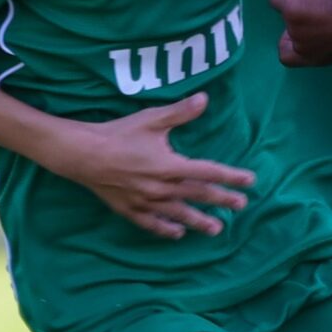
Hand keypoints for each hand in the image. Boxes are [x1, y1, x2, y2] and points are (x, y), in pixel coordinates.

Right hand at [39, 92, 252, 238]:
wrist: (82, 154)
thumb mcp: (151, 119)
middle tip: (241, 206)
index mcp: (170, 166)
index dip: (231, 177)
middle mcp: (162, 188)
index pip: (209, 172)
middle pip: (198, 195)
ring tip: (216, 229)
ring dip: (199, 221)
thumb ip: (180, 112)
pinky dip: (166, 229)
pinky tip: (177, 233)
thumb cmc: (118, 134)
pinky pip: (152, 224)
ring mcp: (146, 202)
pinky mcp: (130, 209)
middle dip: (222, 200)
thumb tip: (205, 98)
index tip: (249, 181)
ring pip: (179, 214)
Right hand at [271, 0, 331, 66]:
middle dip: (300, 8)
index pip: (290, 57)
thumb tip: (326, 10)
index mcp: (318, 58)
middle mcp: (303, 49)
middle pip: (291, 26)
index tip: (309, 22)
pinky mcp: (290, 12)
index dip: (292, 39)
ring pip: (286, 8)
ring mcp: (295, 31)